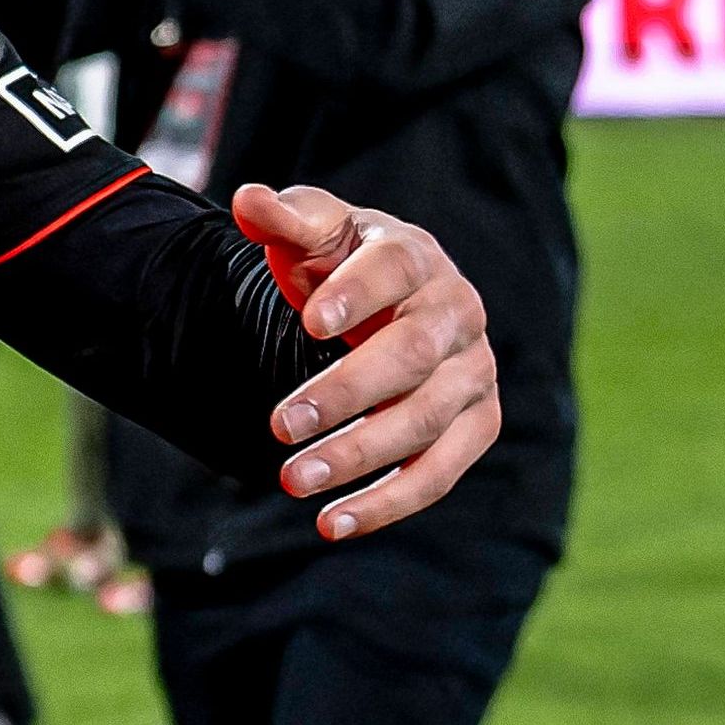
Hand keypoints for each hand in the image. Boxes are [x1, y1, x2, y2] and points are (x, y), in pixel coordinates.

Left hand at [234, 183, 503, 541]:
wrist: (374, 304)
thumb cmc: (335, 263)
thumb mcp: (309, 232)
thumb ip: (281, 219)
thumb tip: (249, 200)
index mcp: (414, 257)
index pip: (393, 269)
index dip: (356, 294)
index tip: (310, 322)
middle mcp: (457, 313)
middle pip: (409, 356)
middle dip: (345, 393)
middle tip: (280, 426)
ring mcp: (473, 373)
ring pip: (426, 421)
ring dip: (360, 457)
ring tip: (292, 482)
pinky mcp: (475, 424)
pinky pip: (440, 472)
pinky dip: (389, 502)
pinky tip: (332, 524)